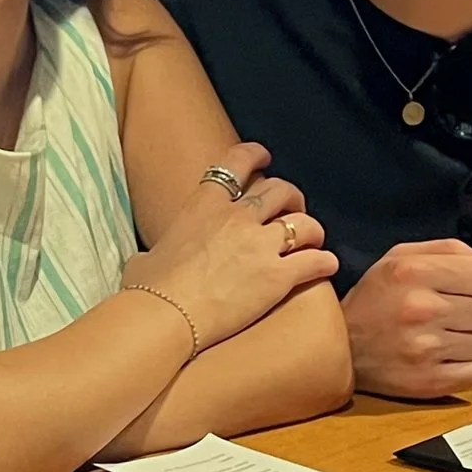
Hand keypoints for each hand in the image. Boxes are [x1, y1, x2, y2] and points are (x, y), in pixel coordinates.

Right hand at [124, 143, 340, 351]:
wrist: (166, 315)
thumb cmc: (149, 289)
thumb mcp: (146, 257)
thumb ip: (156, 252)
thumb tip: (145, 265)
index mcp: (204, 206)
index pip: (235, 163)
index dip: (255, 155)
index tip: (264, 157)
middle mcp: (237, 218)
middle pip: (280, 190)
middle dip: (292, 197)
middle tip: (293, 209)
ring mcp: (261, 245)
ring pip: (304, 223)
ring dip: (312, 230)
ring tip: (314, 240)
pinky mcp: (278, 276)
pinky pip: (315, 261)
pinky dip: (324, 262)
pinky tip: (326, 265)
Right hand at [342, 239, 471, 398]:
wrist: (338, 348)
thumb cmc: (373, 299)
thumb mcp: (399, 258)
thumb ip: (449, 250)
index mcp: (413, 272)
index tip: (461, 289)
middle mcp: (421, 308)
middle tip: (450, 316)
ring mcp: (425, 348)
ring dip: (471, 341)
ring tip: (444, 338)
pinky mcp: (428, 381)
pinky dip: (469, 368)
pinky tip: (447, 360)